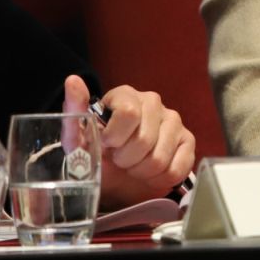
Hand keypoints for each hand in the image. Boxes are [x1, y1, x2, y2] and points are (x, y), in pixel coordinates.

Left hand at [62, 75, 195, 208]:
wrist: (115, 178)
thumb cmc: (96, 154)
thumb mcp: (77, 138)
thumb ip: (74, 109)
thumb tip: (72, 80)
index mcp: (125, 95)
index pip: (128, 113)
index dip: (115, 138)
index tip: (107, 145)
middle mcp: (153, 102)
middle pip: (144, 139)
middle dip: (126, 160)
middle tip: (120, 160)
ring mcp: (174, 121)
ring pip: (159, 157)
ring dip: (141, 171)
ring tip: (134, 167)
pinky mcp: (188, 141)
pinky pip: (176, 168)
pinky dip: (159, 179)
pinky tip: (150, 173)